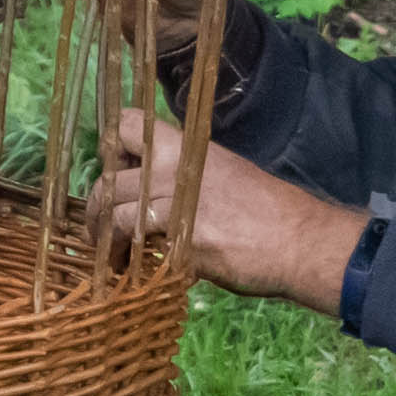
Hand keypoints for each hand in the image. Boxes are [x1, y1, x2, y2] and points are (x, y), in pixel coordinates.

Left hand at [94, 105, 365, 312]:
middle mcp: (175, 163)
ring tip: (109, 257)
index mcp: (188, 146)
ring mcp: (173, 195)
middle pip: (109, 174)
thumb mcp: (226, 179)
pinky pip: (129, 237)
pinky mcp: (174, 231)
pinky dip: (122, 257)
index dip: (112, 149)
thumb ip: (187, 186)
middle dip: (97, 205)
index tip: (115, 175)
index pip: (129, 124)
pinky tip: (127, 272)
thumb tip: (159, 205)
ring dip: (101, 235)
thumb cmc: (270, 214)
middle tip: (99, 229)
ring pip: (110, 206)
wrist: (298, 240)